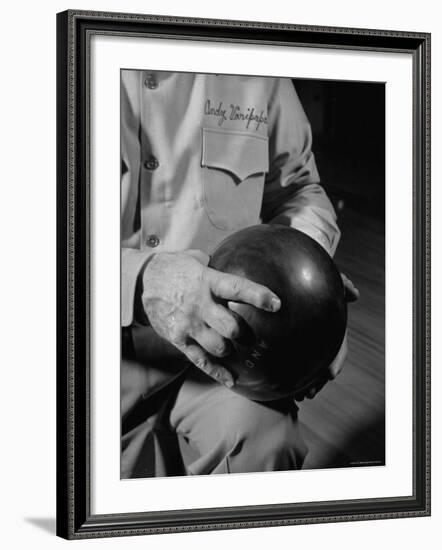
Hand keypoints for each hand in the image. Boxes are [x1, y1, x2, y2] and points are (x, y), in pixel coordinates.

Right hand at [141, 250, 280, 386]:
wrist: (142, 281)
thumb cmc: (173, 268)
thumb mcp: (195, 259)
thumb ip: (215, 266)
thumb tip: (236, 263)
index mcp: (207, 282)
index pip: (237, 289)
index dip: (258, 296)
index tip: (276, 304)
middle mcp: (200, 305)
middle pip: (231, 327)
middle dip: (244, 334)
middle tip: (248, 334)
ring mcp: (189, 324)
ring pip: (218, 347)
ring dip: (229, 349)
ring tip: (232, 346)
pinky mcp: (179, 339)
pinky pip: (200, 360)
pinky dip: (217, 372)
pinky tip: (230, 379)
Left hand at [294, 273, 358, 400]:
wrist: (289, 271)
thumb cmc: (309, 274)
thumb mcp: (326, 277)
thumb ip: (339, 282)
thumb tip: (355, 294)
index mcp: (328, 325)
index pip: (336, 346)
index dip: (336, 360)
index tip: (331, 373)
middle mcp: (317, 336)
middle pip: (320, 363)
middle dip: (317, 381)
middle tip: (308, 393)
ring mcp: (300, 340)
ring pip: (305, 366)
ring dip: (302, 383)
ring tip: (295, 397)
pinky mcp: (282, 341)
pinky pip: (284, 359)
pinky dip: (283, 373)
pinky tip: (274, 384)